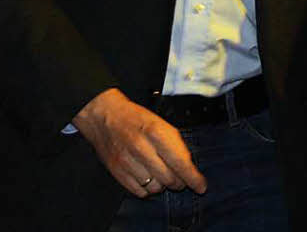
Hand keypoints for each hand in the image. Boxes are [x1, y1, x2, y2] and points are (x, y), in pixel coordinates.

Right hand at [72, 88, 207, 196]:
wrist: (105, 115)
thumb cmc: (137, 118)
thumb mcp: (161, 123)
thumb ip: (175, 144)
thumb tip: (189, 167)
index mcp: (156, 132)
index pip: (180, 162)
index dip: (193, 178)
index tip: (201, 186)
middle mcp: (141, 148)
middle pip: (169, 178)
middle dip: (180, 183)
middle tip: (182, 180)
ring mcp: (127, 161)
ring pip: (155, 187)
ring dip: (164, 186)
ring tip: (164, 176)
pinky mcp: (116, 172)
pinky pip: (139, 191)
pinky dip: (148, 190)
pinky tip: (150, 180)